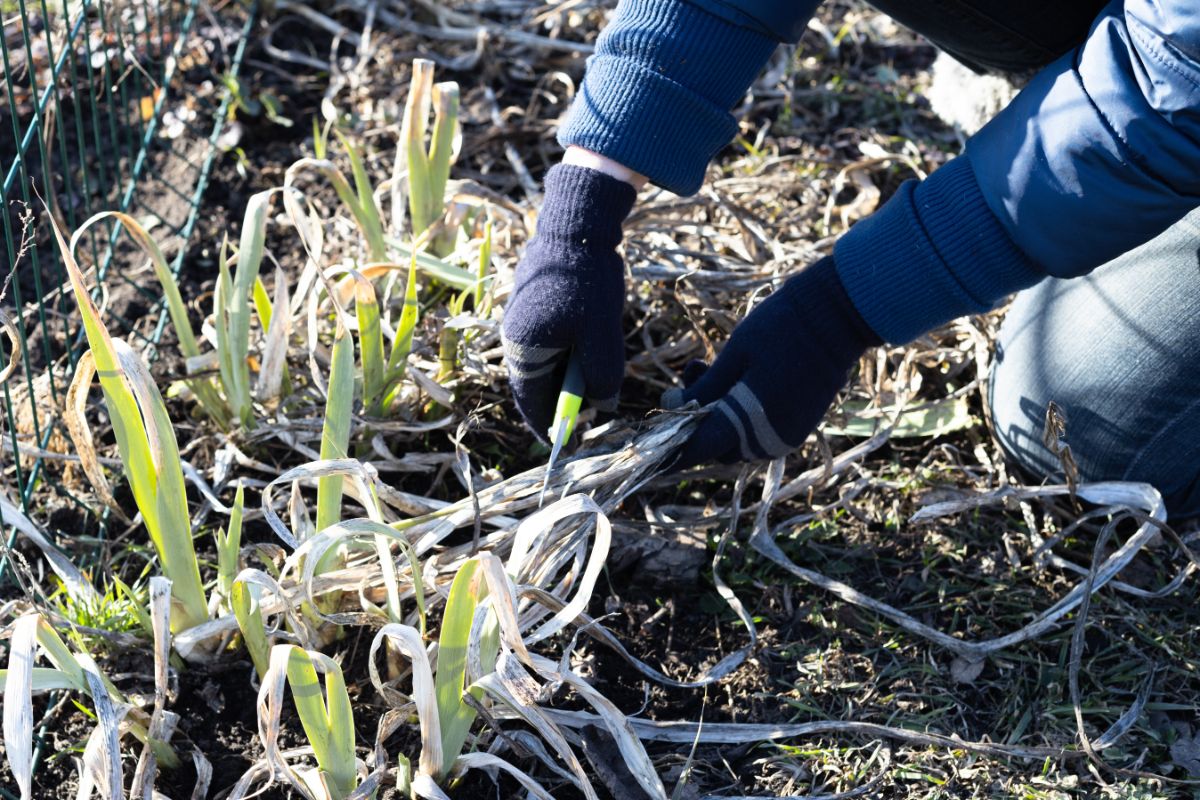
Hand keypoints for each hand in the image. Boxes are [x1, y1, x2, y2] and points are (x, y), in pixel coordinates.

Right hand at [502, 164, 636, 439]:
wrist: (576, 223)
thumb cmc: (587, 281)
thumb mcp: (601, 338)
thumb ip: (601, 378)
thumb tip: (603, 407)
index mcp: (523, 350)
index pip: (531, 404)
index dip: (550, 428)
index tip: (567, 446)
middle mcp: (513, 339)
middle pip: (535, 386)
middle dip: (561, 404)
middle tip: (589, 416)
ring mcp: (520, 321)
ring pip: (543, 364)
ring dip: (566, 379)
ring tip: (594, 384)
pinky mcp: (531, 306)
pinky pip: (546, 343)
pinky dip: (565, 356)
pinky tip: (589, 351)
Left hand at [662, 257, 881, 468]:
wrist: (838, 316)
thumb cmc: (781, 328)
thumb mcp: (734, 356)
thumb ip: (704, 389)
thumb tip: (672, 407)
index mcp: (751, 422)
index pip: (700, 448)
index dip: (674, 449)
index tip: (653, 444)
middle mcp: (771, 439)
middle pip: (718, 446)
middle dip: (698, 420)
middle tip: (693, 373)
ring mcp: (788, 435)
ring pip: (739, 441)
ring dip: (720, 416)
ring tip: (712, 367)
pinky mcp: (800, 426)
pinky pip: (759, 433)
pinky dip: (742, 415)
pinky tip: (740, 378)